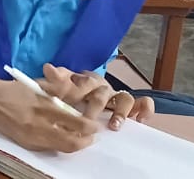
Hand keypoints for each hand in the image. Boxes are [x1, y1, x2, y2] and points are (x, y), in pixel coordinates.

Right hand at [0, 77, 98, 152]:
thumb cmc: (15, 90)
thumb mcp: (38, 85)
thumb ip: (59, 91)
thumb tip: (81, 97)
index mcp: (43, 107)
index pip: (75, 122)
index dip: (90, 126)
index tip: (95, 125)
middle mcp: (38, 125)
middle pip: (71, 142)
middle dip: (86, 141)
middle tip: (92, 136)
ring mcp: (32, 137)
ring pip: (62, 148)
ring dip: (75, 144)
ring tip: (80, 138)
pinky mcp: (27, 144)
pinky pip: (50, 148)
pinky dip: (60, 144)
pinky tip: (62, 137)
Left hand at [38, 64, 154, 129]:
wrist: (83, 95)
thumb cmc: (71, 92)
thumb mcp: (59, 86)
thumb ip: (55, 79)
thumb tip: (48, 68)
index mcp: (85, 80)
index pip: (84, 81)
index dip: (77, 89)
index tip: (70, 100)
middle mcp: (103, 86)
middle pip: (102, 93)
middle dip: (95, 108)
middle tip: (86, 121)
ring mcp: (117, 96)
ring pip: (125, 99)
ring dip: (120, 112)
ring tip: (114, 126)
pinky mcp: (131, 106)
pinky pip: (142, 104)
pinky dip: (144, 109)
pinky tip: (140, 120)